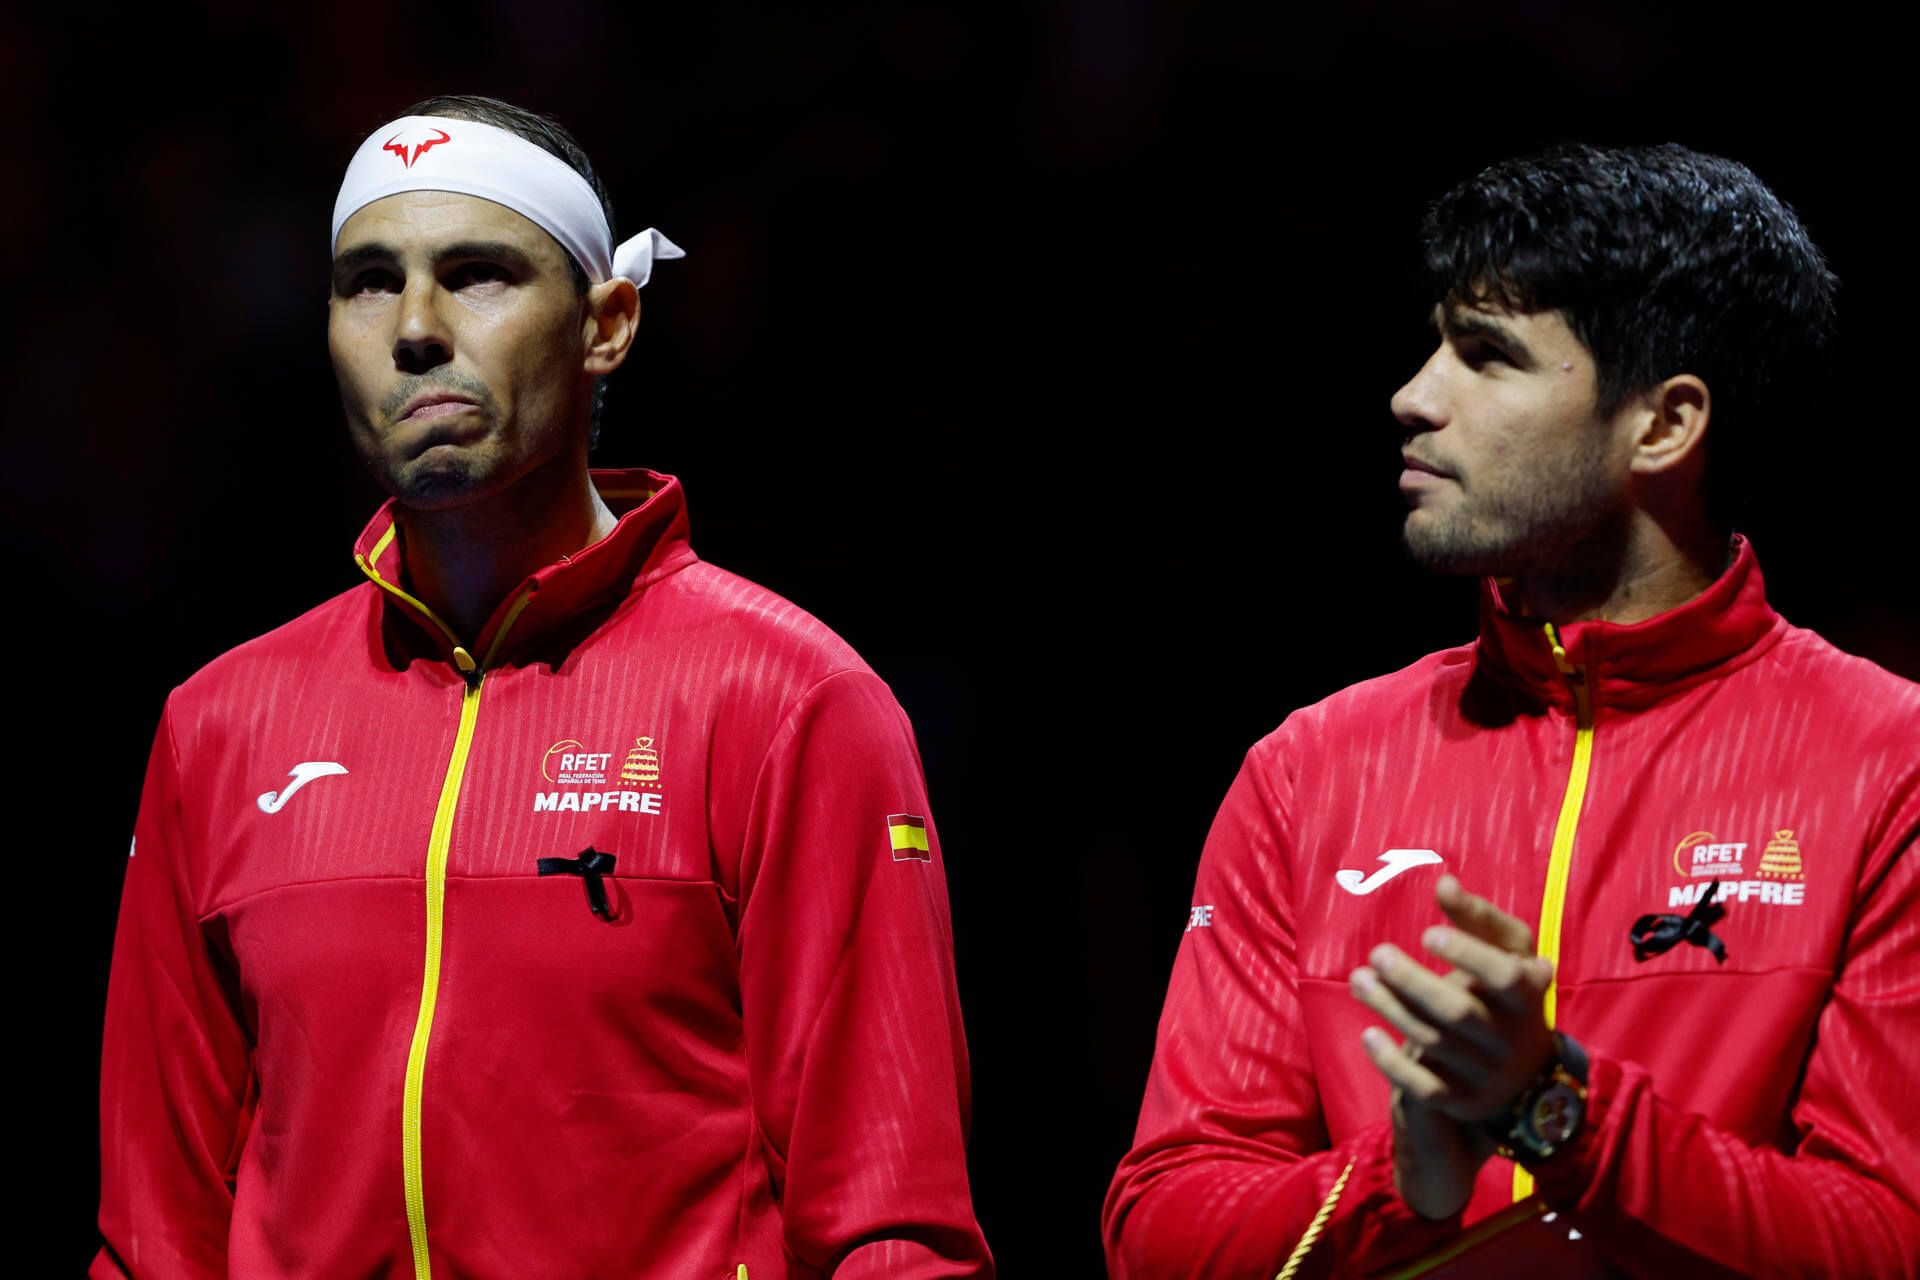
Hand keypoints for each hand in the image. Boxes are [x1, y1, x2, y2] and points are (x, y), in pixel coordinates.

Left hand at [1349, 876, 1554, 1212]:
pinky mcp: (1462, 1102)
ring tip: (1359, 980)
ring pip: (1435, 1045)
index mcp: (1528, 997)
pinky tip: (1368, 1034)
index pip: (1505, 978)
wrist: (1526, 1074)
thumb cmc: (1506, 995)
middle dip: (1414, 982)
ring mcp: (1487, 1076)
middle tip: (1377, 953)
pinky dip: (1393, 1063)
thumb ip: (1477, 918)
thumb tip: (1444, 882)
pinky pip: (1424, 1088)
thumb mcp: (1507, 954)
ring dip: (1392, 1010)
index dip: (1469, 955)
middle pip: (1459, 1012)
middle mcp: (1511, 1040)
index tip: (1427, 933)